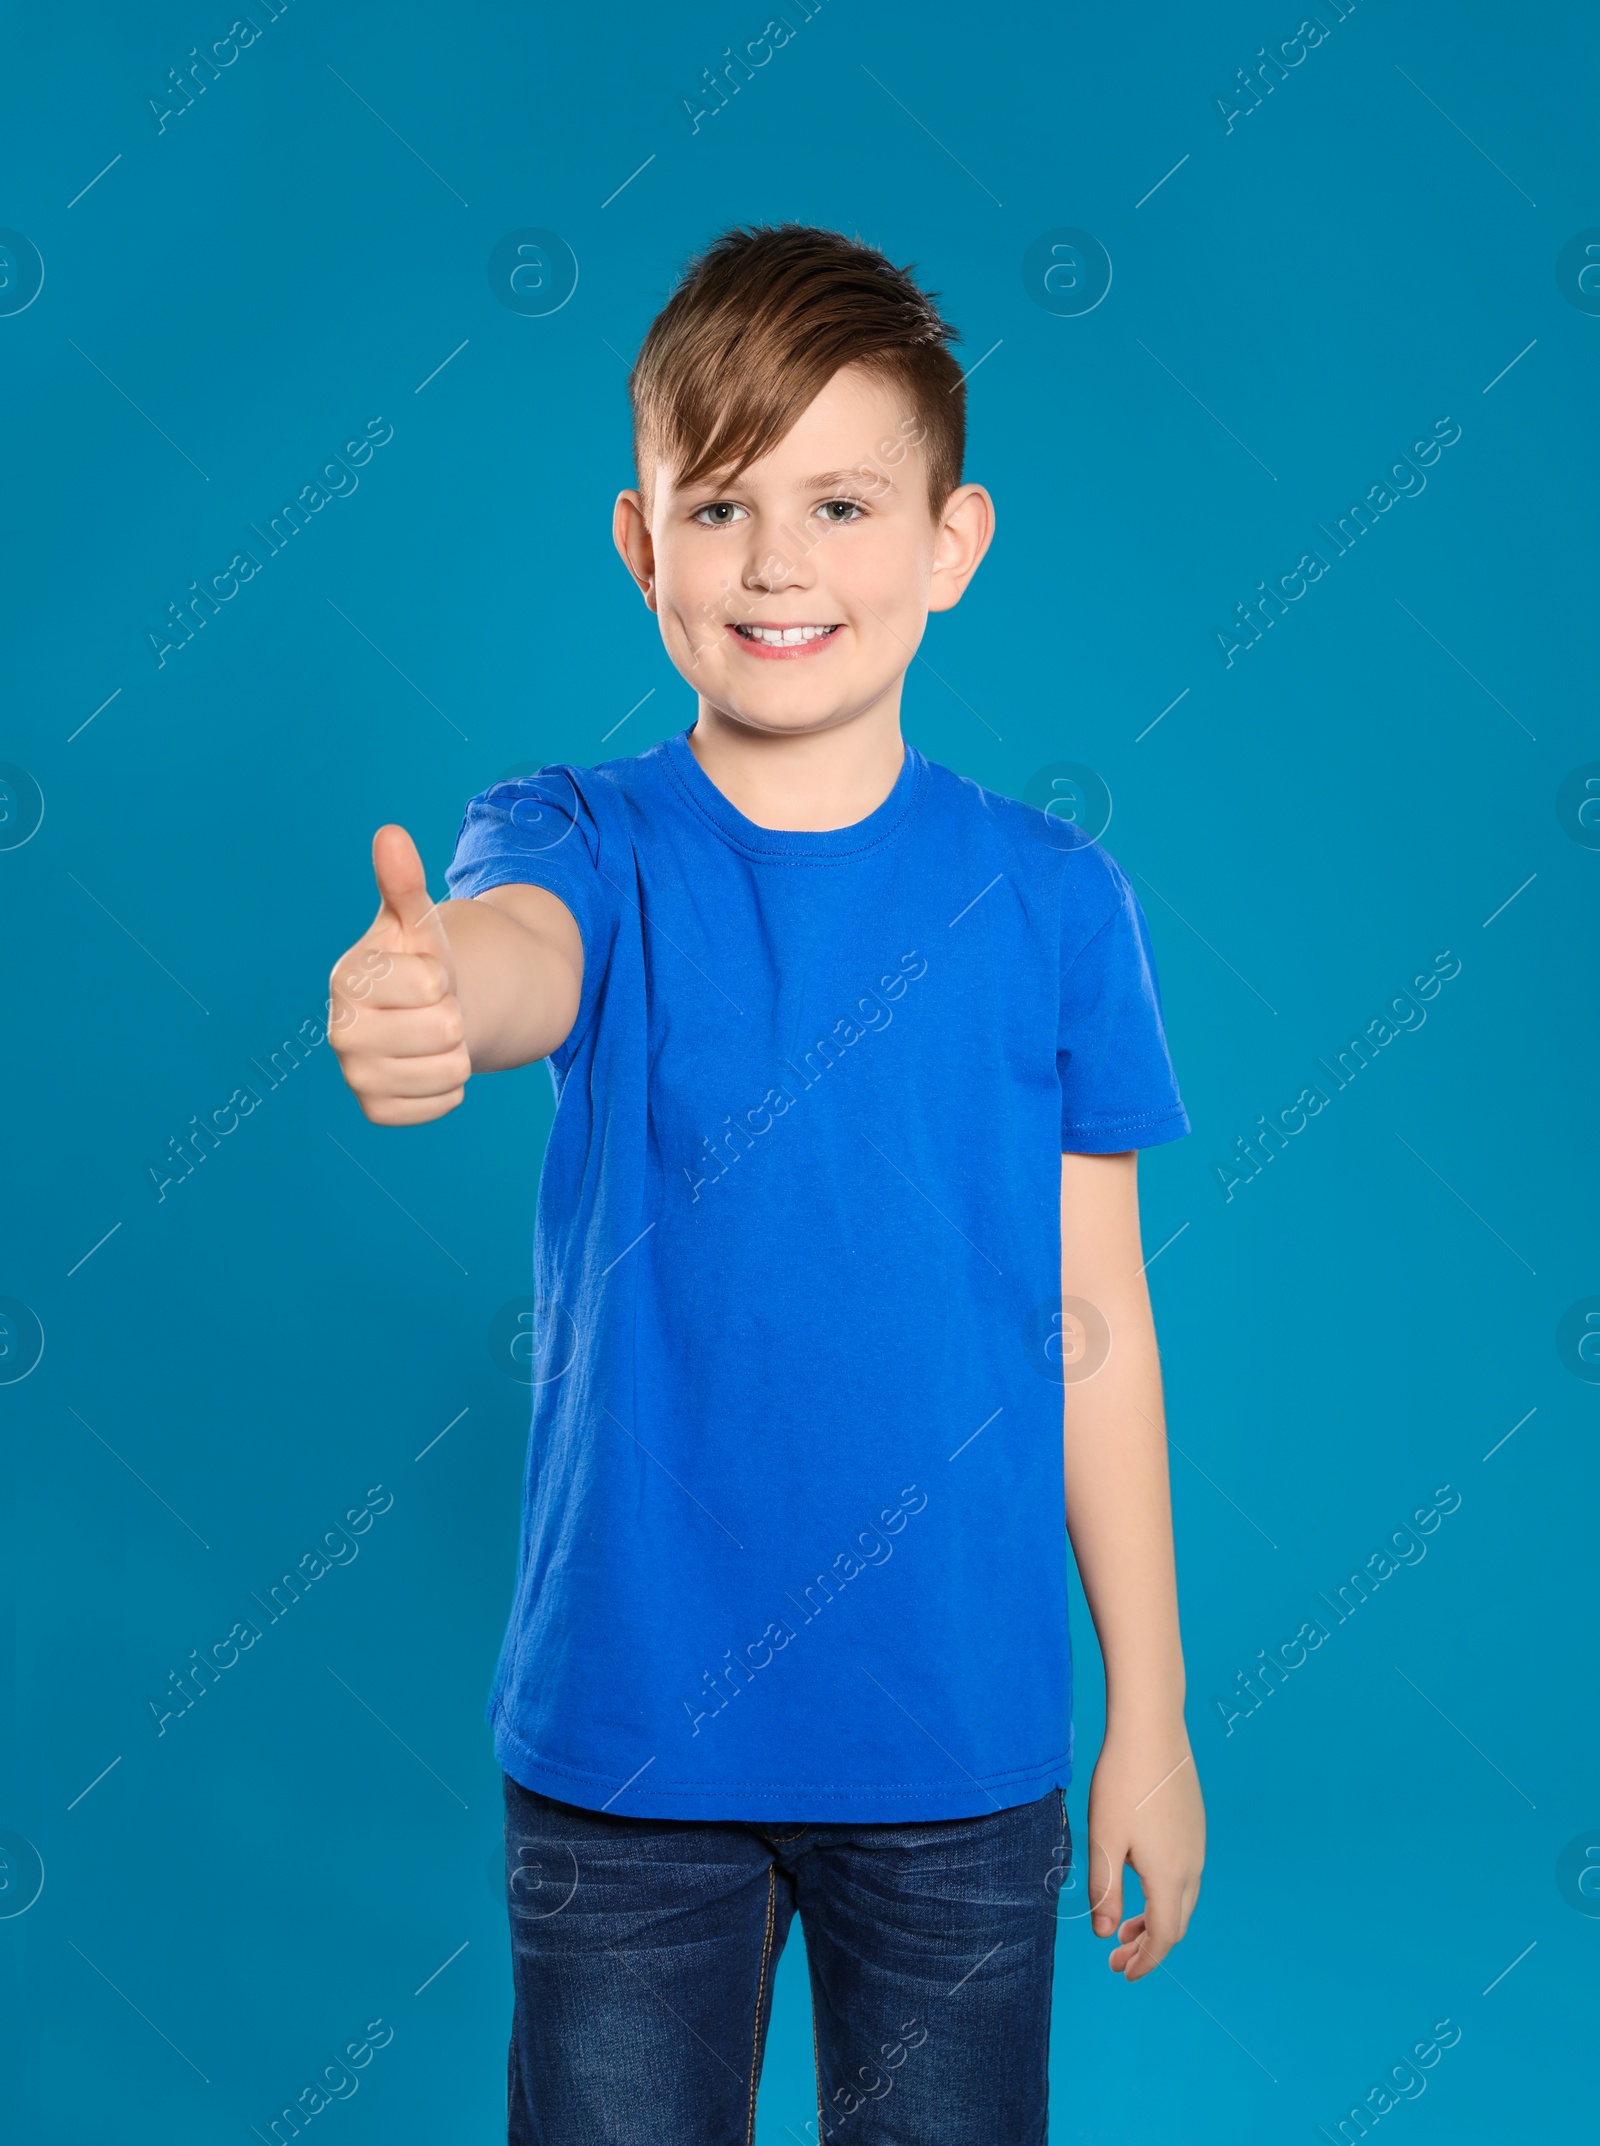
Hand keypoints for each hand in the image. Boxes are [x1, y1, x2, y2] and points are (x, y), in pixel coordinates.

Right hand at [329, 826, 469, 1124]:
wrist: (425, 1014)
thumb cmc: (419, 961)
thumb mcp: (418, 921)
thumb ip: (404, 882)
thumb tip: (391, 834)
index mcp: (347, 979)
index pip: (430, 985)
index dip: (442, 978)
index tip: (425, 975)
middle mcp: (341, 1031)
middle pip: (444, 1032)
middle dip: (454, 1018)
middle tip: (434, 1010)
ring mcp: (356, 1074)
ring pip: (448, 1072)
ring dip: (456, 1054)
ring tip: (433, 1037)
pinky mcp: (376, 1109)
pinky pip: (442, 1104)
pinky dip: (450, 1088)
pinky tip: (429, 1066)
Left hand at [1085, 1721, 1204, 1981]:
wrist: (1151, 1729)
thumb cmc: (1122, 1783)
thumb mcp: (1104, 1841)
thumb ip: (1105, 1891)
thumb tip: (1104, 1934)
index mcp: (1170, 1875)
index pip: (1163, 1936)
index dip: (1144, 1961)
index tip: (1122, 1973)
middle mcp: (1192, 1865)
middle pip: (1176, 1923)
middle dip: (1149, 1946)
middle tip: (1117, 1956)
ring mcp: (1197, 1844)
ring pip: (1183, 1899)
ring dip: (1157, 1919)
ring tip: (1125, 1925)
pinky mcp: (1194, 1824)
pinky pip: (1186, 1875)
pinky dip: (1165, 1894)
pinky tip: (1140, 1880)